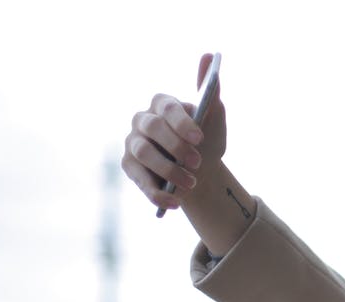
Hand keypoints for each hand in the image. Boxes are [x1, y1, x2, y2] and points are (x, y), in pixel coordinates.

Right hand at [121, 53, 227, 211]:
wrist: (201, 173)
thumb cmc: (206, 142)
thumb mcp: (215, 119)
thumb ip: (212, 90)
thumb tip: (210, 55)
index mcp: (162, 104)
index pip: (167, 107)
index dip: (182, 122)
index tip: (200, 138)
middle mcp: (142, 120)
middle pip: (152, 128)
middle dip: (175, 147)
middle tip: (197, 163)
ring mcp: (133, 143)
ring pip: (142, 154)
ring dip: (168, 171)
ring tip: (191, 183)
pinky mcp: (129, 167)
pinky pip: (139, 180)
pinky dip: (157, 193)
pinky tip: (175, 203)